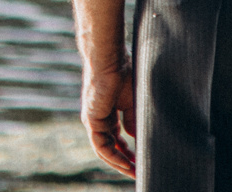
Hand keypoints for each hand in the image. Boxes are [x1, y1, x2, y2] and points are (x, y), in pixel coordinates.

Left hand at [83, 58, 136, 178]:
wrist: (110, 59)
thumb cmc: (123, 72)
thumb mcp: (132, 99)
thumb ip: (132, 119)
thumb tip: (134, 137)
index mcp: (108, 113)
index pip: (117, 138)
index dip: (127, 150)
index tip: (140, 159)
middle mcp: (99, 119)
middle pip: (110, 147)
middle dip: (124, 160)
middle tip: (137, 171)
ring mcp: (94, 120)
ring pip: (105, 149)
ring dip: (119, 162)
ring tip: (133, 171)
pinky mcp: (92, 120)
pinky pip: (101, 145)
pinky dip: (113, 156)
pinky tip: (125, 162)